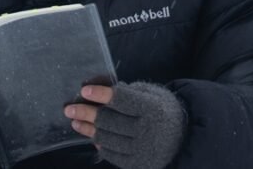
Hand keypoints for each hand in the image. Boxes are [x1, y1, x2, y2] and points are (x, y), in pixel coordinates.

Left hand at [64, 82, 185, 168]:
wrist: (183, 138)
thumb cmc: (162, 109)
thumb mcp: (152, 94)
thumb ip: (129, 92)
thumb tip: (100, 90)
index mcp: (152, 108)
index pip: (123, 100)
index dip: (102, 95)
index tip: (84, 90)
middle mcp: (148, 130)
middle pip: (110, 121)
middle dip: (86, 113)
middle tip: (69, 109)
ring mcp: (142, 149)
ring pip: (107, 139)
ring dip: (87, 129)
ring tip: (75, 122)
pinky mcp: (137, 164)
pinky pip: (112, 154)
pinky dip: (100, 144)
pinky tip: (91, 136)